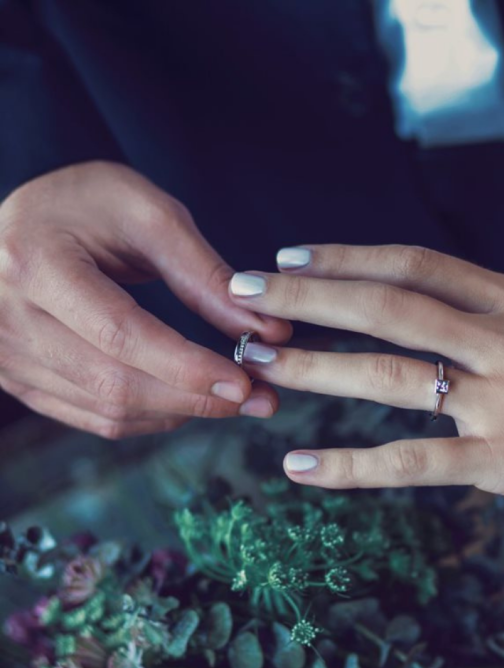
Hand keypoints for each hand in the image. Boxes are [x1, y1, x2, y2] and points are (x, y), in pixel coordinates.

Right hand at [0, 162, 289, 436]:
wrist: (24, 222)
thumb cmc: (85, 204)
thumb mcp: (147, 215)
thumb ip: (204, 274)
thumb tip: (268, 330)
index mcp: (35, 263)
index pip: (119, 333)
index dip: (186, 366)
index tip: (245, 383)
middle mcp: (7, 317)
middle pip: (114, 382)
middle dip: (195, 397)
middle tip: (259, 400)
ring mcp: (8, 355)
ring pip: (107, 408)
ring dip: (180, 411)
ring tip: (235, 400)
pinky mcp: (19, 378)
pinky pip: (92, 416)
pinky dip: (150, 416)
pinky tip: (189, 401)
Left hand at [227, 244, 503, 538]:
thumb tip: (494, 361)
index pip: (421, 266)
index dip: (353, 255)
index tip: (299, 256)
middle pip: (389, 301)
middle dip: (308, 293)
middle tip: (243, 290)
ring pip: (388, 373)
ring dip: (313, 367)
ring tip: (254, 366)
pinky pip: (413, 462)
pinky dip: (351, 467)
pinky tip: (301, 471)